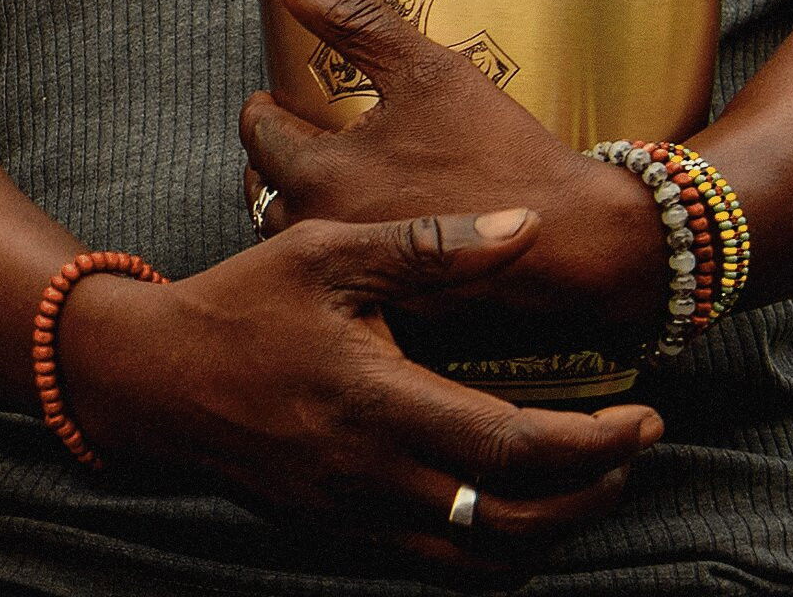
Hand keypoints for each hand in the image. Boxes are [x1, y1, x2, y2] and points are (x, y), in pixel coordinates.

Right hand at [63, 208, 660, 569]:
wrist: (149, 379)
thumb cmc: (238, 305)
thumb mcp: (325, 253)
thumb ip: (428, 247)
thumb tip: (526, 228)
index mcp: (377, 403)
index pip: (515, 449)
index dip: (597, 444)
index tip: (643, 417)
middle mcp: (373, 475)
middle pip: (517, 522)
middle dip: (595, 492)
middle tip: (631, 447)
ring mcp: (356, 514)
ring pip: (484, 559)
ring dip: (553, 529)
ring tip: (586, 480)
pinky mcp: (341, 532)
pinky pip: (440, 564)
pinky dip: (496, 548)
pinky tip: (514, 505)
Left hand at [245, 0, 667, 342]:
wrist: (581, 242)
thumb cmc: (502, 151)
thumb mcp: (428, 69)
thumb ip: (351, 18)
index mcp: (320, 174)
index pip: (257, 135)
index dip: (261, 110)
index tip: (270, 101)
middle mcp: (326, 232)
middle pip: (263, 194)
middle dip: (269, 163)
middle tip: (287, 141)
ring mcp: (359, 278)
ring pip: (298, 241)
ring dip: (298, 208)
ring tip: (319, 181)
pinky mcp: (394, 308)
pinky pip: (348, 275)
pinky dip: (345, 249)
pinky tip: (370, 226)